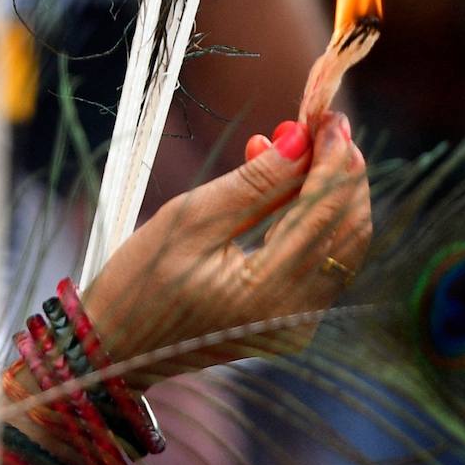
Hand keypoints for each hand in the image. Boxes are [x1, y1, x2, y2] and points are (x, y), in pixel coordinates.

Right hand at [85, 112, 371, 387]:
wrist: (117, 347)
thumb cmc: (140, 281)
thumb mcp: (189, 219)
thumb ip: (253, 182)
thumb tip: (300, 141)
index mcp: (268, 293)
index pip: (323, 213)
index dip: (332, 160)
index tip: (329, 117)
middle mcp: (296, 315)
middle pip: (347, 230)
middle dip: (341, 173)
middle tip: (324, 126)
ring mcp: (298, 324)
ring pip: (341, 245)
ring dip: (329, 193)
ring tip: (299, 147)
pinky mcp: (292, 323)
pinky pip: (322, 262)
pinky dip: (312, 219)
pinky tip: (285, 185)